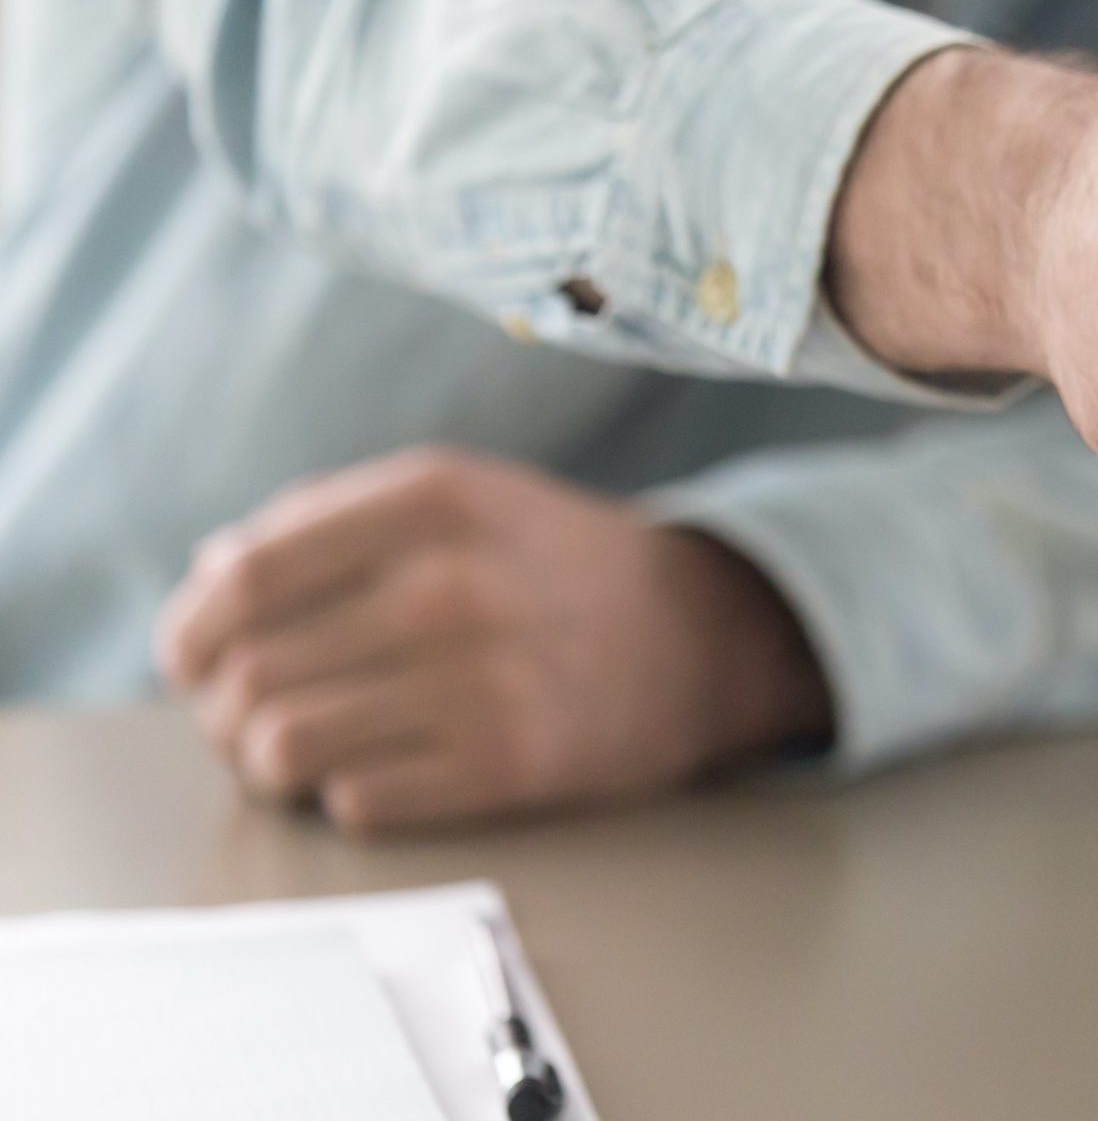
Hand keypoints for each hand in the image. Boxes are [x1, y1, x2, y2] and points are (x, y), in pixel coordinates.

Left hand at [154, 449, 831, 834]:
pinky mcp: (510, 766)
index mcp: (429, 501)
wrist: (705, 633)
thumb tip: (207, 578)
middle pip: (248, 675)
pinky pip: (354, 804)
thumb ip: (328, 518)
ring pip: (281, 748)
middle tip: (256, 713)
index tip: (191, 657)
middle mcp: (450, 585)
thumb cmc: (551, 565)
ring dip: (273, 761)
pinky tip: (385, 768)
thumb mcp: (458, 497)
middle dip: (226, 708)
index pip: (242, 578)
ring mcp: (483, 680)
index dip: (189, 631)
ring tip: (305, 749)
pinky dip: (348, 795)